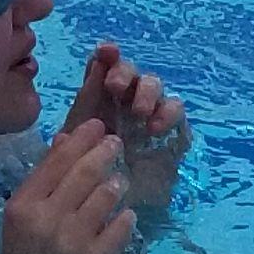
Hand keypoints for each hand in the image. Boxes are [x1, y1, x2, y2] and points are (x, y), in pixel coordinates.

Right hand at [0, 119, 137, 253]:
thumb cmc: (27, 251)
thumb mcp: (24, 212)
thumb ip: (44, 176)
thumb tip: (66, 137)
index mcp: (24, 206)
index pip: (58, 161)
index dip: (82, 139)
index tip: (98, 126)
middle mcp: (45, 221)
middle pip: (85, 173)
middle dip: (105, 152)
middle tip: (116, 144)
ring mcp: (71, 242)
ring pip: (106, 195)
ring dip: (117, 183)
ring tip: (119, 182)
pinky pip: (120, 226)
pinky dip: (125, 217)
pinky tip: (124, 215)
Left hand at [63, 40, 189, 193]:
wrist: (112, 201)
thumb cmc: (91, 166)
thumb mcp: (78, 140)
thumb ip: (81, 106)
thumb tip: (84, 84)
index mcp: (101, 95)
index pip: (106, 65)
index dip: (108, 54)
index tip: (105, 51)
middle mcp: (127, 96)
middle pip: (131, 71)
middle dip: (124, 73)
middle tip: (114, 87)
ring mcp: (151, 110)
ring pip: (154, 85)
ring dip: (147, 92)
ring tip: (139, 112)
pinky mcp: (171, 127)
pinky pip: (175, 110)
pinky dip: (167, 114)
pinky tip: (154, 129)